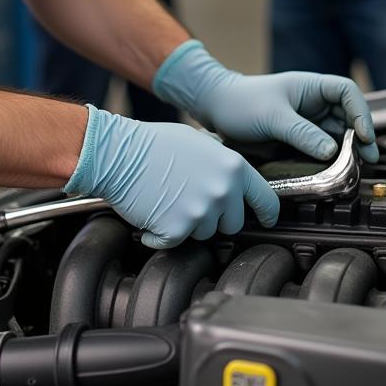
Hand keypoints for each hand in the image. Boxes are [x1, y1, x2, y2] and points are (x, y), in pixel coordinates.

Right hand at [65, 105, 278, 248]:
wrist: (118, 152)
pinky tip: (152, 214)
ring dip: (188, 224)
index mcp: (232, 167)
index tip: (266, 220)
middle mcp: (222, 190)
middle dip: (215, 217)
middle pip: (233, 224)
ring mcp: (200, 212)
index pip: (266, 199)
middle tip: (190, 199)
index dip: (267, 213)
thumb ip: (222, 162)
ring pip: (204, 234)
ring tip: (168, 200)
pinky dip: (162, 235)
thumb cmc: (154, 143)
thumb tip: (233, 179)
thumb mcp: (199, 141)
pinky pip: (175, 243)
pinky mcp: (177, 229)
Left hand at [153, 41, 379, 163]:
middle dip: (360, 136)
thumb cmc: (241, 103)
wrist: (216, 110)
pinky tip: (334, 171)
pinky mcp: (299, 139)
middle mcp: (313, 104)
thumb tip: (331, 151)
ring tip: (355, 168)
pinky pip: (321, 149)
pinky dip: (331, 159)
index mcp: (310, 87)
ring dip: (348, 150)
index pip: (347, 92)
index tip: (363, 134)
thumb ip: (301, 133)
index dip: (360, 111)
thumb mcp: (271, 117)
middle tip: (367, 158)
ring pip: (337, 135)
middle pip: (348, 116)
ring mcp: (307, 122)